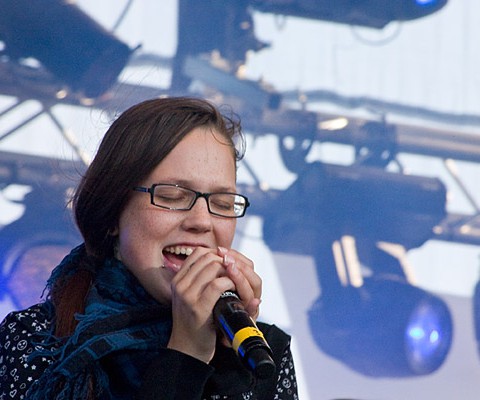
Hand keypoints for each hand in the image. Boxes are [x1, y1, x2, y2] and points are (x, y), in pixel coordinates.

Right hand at [166, 247, 261, 363]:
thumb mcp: (191, 296)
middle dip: (226, 262)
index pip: (199, 253)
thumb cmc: (194, 322)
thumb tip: (220, 259)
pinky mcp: (198, 307)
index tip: (227, 264)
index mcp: (178, 279)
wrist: (187, 349)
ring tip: (235, 283)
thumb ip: (200, 279)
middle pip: (208, 257)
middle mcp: (180, 284)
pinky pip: (217, 284)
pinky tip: (234, 291)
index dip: (217, 254)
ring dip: (230, 272)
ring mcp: (187, 295)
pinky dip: (230, 283)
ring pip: (214, 267)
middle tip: (235, 274)